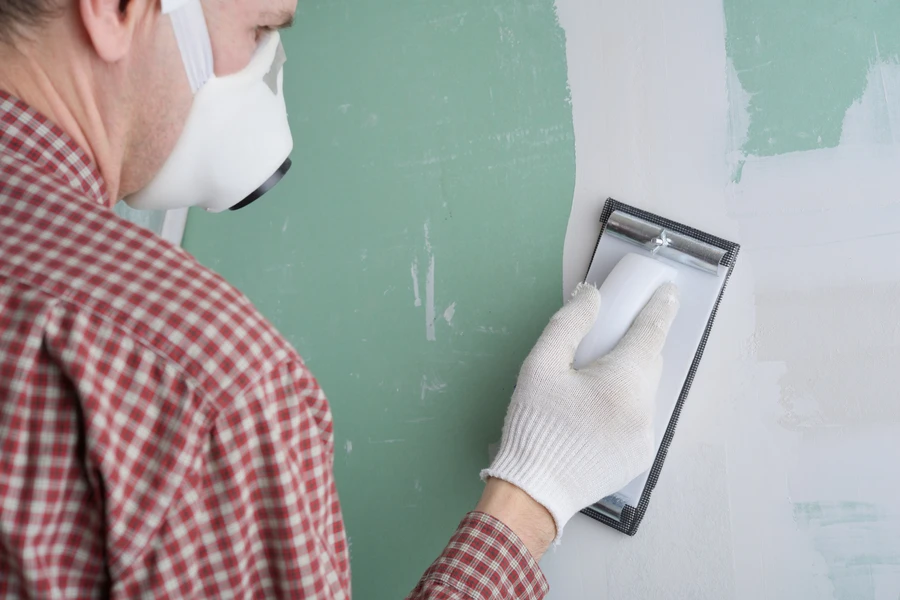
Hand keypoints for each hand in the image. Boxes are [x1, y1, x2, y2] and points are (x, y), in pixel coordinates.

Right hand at [480, 282, 678, 542]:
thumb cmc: (534, 425)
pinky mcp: (640, 457)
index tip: (668, 292)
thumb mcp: (540, 366)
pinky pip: (640, 418)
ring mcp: (646, 438)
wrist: (533, 493)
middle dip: (637, 344)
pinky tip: (596, 412)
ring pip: (645, 391)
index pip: (651, 333)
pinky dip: (625, 406)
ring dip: (629, 377)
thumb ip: (569, 324)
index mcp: (623, 383)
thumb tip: (593, 297)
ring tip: (594, 381)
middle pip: (650, 362)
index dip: (659, 308)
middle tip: (611, 337)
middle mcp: (645, 410)